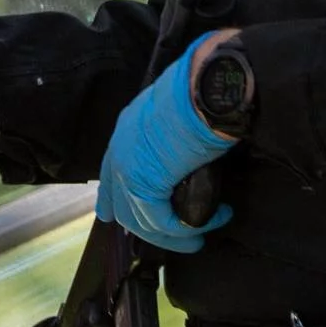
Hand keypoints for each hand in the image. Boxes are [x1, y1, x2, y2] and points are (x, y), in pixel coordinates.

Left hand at [95, 33, 238, 252]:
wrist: (202, 88)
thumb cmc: (200, 91)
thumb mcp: (180, 113)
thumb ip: (176, 135)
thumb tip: (192, 153)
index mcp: (127, 129)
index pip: (111, 174)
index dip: (114, 199)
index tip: (115, 217)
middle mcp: (120, 150)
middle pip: (122, 205)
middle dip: (147, 228)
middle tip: (180, 237)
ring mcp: (127, 168)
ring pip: (141, 220)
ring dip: (172, 235)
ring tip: (198, 238)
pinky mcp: (143, 185)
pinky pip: (161, 221)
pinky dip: (187, 228)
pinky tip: (214, 220)